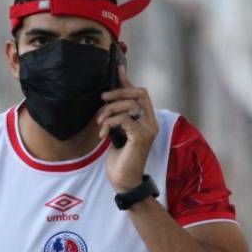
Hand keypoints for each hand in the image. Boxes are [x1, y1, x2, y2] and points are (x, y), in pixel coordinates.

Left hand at [99, 65, 158, 192]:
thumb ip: (118, 119)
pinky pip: (123, 119)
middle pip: (138, 93)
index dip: (128, 81)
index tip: (117, 70)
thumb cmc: (120, 160)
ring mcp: (148, 129)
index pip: (141, 93)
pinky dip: (109, 123)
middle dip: (118, 92)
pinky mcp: (140, 136)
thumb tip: (109, 102)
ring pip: (129, 105)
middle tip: (102, 99)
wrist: (124, 181)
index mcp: (146, 120)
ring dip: (109, 111)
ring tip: (100, 124)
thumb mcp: (117, 134)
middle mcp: (151, 122)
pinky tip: (103, 135)